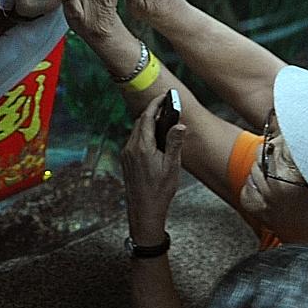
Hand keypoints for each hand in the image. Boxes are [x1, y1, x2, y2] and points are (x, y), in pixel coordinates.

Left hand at [120, 92, 185, 242]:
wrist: (144, 210)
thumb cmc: (159, 190)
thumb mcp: (172, 166)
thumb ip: (174, 143)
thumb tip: (180, 125)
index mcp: (142, 147)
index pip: (147, 118)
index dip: (156, 104)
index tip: (164, 97)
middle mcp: (131, 148)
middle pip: (141, 122)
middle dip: (153, 112)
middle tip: (167, 106)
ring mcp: (127, 154)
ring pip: (137, 131)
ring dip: (148, 123)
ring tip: (163, 121)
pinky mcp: (126, 160)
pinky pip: (135, 140)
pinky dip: (144, 134)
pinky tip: (155, 139)